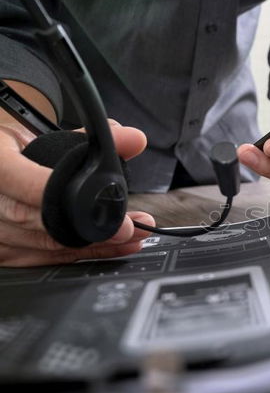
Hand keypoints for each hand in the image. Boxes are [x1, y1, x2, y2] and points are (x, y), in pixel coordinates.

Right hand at [0, 120, 154, 266]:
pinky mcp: (2, 251)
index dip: (67, 198)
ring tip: (133, 236)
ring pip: (47, 246)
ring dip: (96, 245)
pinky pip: (44, 260)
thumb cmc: (12, 148)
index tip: (105, 203)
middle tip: (131, 228)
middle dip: (94, 229)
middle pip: (43, 223)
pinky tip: (112, 249)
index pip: (28, 185)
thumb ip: (88, 137)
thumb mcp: (40, 133)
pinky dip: (81, 254)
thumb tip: (134, 140)